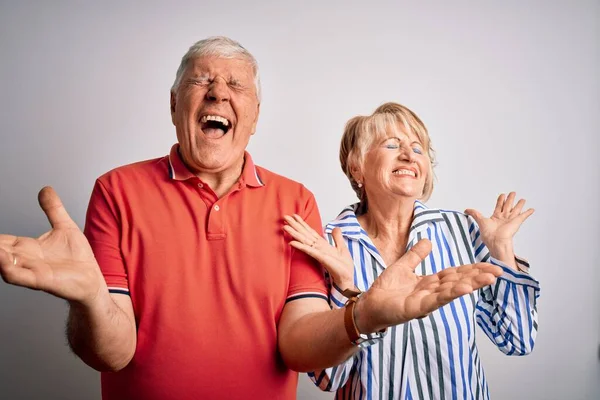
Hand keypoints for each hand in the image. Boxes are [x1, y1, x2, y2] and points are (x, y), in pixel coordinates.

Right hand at [0, 187, 104, 304]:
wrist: (92, 278)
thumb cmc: (78, 258)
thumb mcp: (65, 227)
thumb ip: (53, 209)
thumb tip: (46, 189)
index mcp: (27, 248)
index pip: (2, 241)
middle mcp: (25, 260)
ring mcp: (32, 270)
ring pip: (4, 263)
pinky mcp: (42, 280)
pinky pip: (20, 276)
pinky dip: (9, 269)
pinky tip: (3, 260)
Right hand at [283, 214, 354, 289]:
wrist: (346, 277)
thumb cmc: (343, 266)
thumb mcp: (342, 247)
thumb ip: (337, 237)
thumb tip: (335, 228)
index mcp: (322, 244)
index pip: (310, 232)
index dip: (302, 223)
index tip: (295, 216)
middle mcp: (317, 247)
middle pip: (304, 234)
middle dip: (295, 225)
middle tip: (285, 217)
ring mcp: (317, 252)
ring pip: (304, 240)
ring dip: (294, 233)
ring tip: (285, 226)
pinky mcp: (320, 257)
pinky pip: (309, 250)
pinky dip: (300, 246)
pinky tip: (292, 242)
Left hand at [355, 239, 502, 332]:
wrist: (369, 304)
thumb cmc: (385, 289)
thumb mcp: (402, 266)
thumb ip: (416, 255)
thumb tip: (429, 240)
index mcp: (430, 282)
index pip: (455, 273)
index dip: (472, 269)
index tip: (490, 264)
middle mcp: (432, 291)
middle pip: (459, 281)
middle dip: (479, 276)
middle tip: (499, 270)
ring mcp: (427, 301)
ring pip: (453, 290)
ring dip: (471, 284)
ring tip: (489, 278)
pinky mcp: (418, 308)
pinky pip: (437, 299)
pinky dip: (451, 293)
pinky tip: (465, 288)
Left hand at [464, 192, 533, 261]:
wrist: (496, 241)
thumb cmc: (488, 234)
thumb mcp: (480, 220)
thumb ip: (474, 214)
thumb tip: (466, 210)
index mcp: (496, 217)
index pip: (499, 206)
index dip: (501, 200)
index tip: (503, 195)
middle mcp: (504, 218)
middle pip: (508, 206)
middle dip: (510, 199)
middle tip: (512, 193)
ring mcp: (511, 220)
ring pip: (516, 209)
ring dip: (519, 204)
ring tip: (522, 199)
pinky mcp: (517, 222)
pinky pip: (524, 216)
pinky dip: (528, 212)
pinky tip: (532, 209)